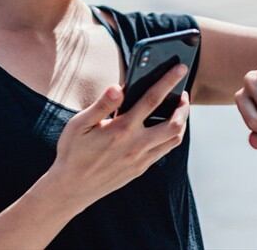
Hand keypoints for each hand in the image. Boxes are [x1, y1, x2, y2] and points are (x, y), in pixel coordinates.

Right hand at [50, 63, 190, 207]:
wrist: (72, 188)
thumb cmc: (73, 152)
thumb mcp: (79, 125)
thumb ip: (101, 105)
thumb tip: (118, 87)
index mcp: (121, 129)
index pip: (151, 100)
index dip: (168, 81)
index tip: (180, 68)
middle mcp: (136, 145)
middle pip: (174, 124)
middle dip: (184, 106)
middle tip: (184, 93)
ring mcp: (140, 159)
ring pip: (174, 139)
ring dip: (181, 122)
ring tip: (178, 109)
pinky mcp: (140, 168)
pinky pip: (164, 150)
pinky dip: (171, 136)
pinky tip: (165, 127)